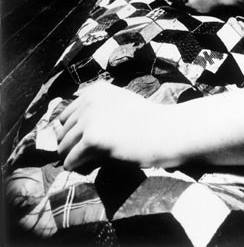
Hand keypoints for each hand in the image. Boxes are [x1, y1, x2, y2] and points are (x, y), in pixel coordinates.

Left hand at [57, 82, 173, 171]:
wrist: (166, 131)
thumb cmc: (147, 122)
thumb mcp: (120, 103)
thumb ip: (96, 110)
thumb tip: (63, 133)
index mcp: (95, 90)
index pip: (65, 116)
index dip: (74, 132)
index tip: (86, 142)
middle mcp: (89, 101)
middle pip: (62, 132)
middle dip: (72, 146)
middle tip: (88, 156)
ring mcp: (90, 119)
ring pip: (63, 147)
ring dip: (73, 158)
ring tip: (90, 163)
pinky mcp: (92, 139)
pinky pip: (71, 160)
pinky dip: (77, 167)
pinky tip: (90, 168)